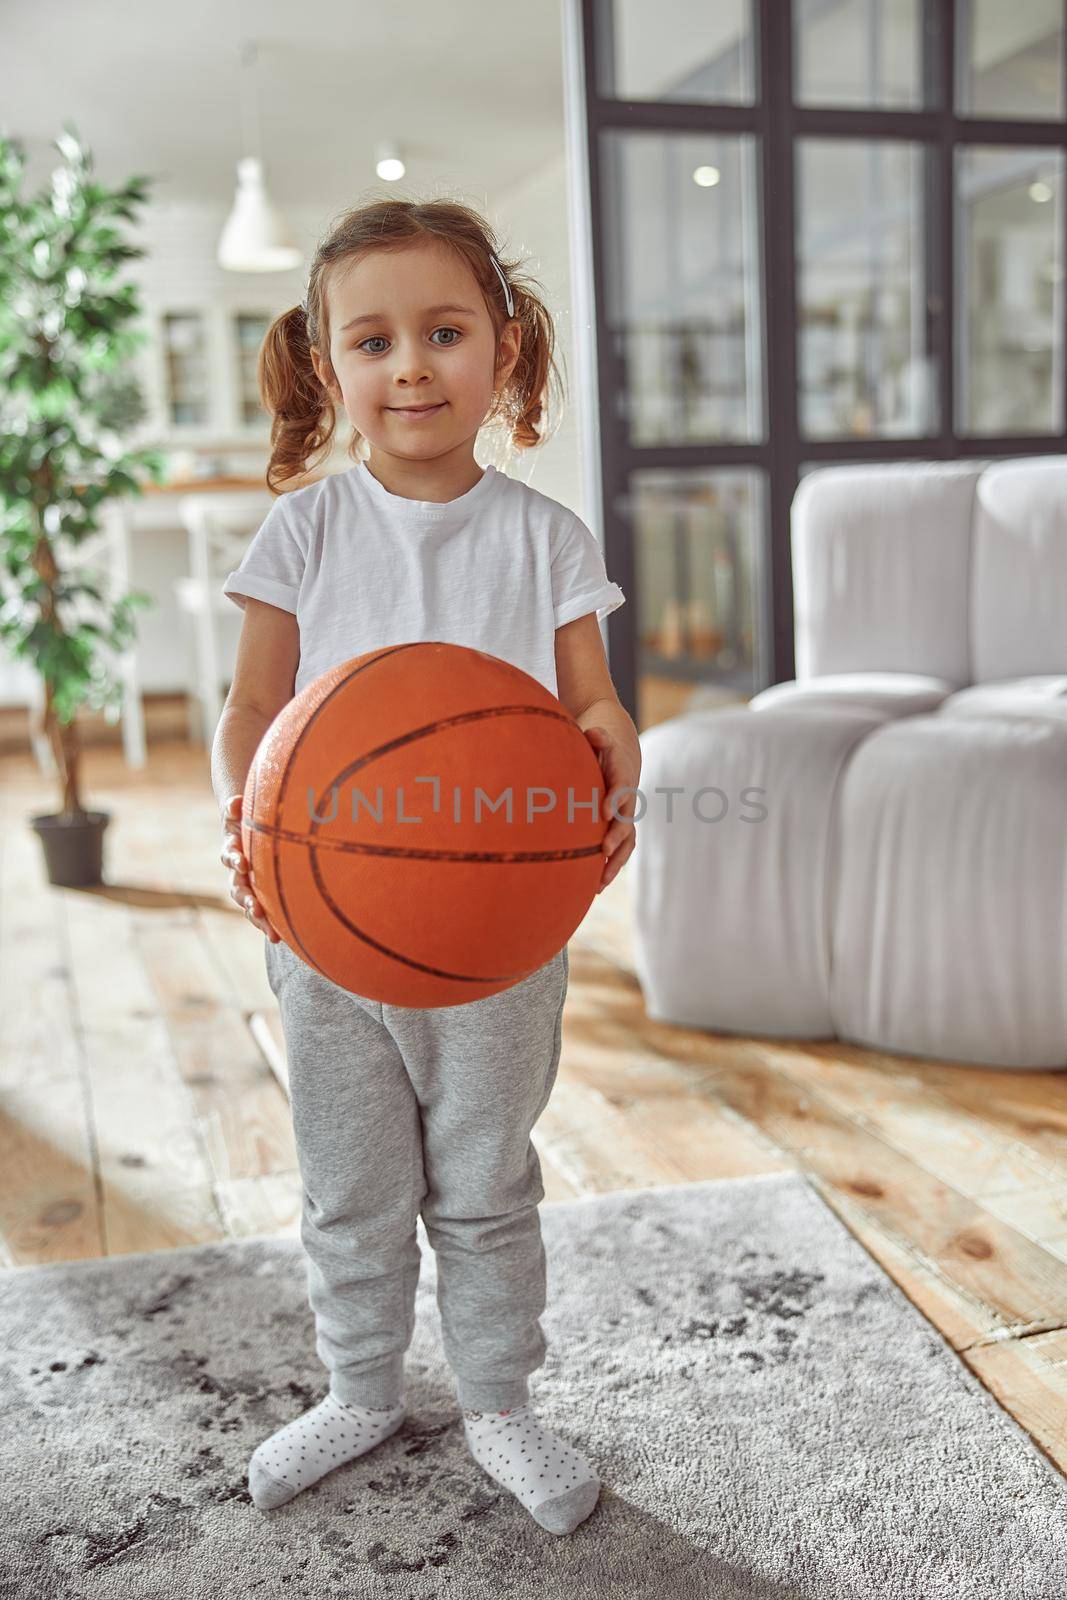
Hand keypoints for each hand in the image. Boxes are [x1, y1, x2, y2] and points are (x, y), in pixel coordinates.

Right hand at [220, 793, 280, 941]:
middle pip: (237, 888)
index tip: (242, 862)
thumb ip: (234, 808)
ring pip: (248, 905)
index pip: (230, 856)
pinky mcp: (258, 896)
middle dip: (246, 898)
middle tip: (255, 906)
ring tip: (271, 932)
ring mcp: (247, 886)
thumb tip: (235, 803)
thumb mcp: (238, 811)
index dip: (234, 859)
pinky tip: (280, 938)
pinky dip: (268, 925)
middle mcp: (237, 872)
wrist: (247, 831)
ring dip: (257, 917)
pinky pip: (260, 913)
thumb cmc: (245, 819)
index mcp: (233, 850)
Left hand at [582, 726, 637, 892]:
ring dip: (615, 862)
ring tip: (599, 883)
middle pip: (627, 821)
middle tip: (602, 851)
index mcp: (622, 777)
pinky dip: (610, 866)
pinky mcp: (621, 827)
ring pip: (626, 842)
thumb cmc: (602, 745)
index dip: (615, 800)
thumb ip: (598, 737)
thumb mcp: (600, 736)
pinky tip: (595, 885)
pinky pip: (620, 850)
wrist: (620, 751)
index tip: (604, 813)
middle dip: (616, 837)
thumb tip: (592, 734)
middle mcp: (628, 800)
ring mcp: (626, 816)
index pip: (621, 788)